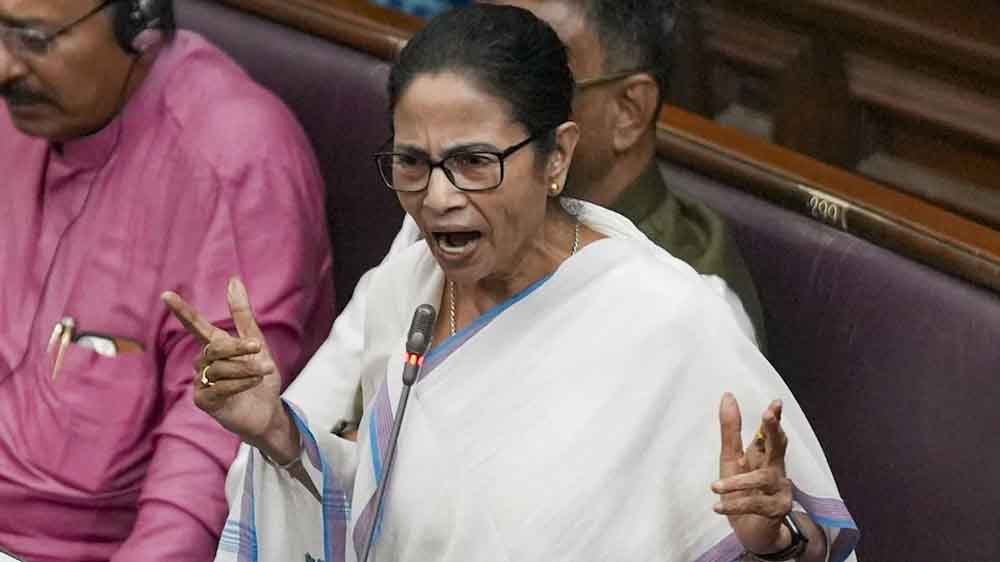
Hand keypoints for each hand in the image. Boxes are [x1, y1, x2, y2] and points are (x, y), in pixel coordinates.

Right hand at [162, 278, 295, 460]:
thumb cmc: (260, 378)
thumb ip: (242, 315)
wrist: (267, 411)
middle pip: (214, 347)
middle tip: (258, 348)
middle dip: (238, 346)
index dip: (182, 311)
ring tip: (265, 370)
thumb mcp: (256, 343)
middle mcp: (204, 363)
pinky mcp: (204, 401)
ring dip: (247, 368)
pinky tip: (253, 383)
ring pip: (220, 368)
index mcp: (215, 347)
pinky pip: (219, 386)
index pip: (194, 326)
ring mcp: (201, 382)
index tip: (166, 295)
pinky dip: (240, 383)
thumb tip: (234, 280)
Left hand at [712, 393, 792, 554]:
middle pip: (778, 448)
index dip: (773, 419)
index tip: (775, 403)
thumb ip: (730, 430)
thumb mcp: (730, 459)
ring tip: (714, 486)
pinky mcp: (778, 509)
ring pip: (763, 479)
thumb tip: (728, 396)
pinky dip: (735, 504)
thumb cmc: (741, 491)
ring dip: (737, 482)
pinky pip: (755, 504)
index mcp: (764, 455)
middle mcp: (776, 469)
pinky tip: (718, 506)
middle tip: (767, 415)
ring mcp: (780, 490)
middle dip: (773, 431)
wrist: (751, 531)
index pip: (771, 433)